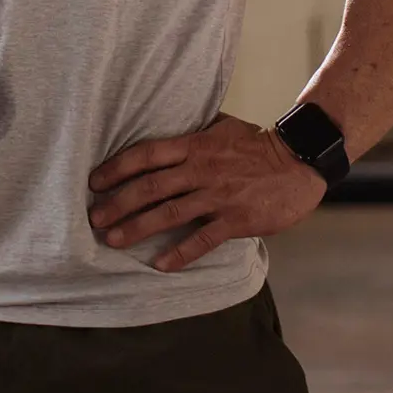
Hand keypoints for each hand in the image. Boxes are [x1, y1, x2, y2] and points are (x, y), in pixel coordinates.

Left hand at [87, 113, 326, 272]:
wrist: (299, 161)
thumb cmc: (257, 143)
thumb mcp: (221, 127)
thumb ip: (193, 133)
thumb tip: (166, 129)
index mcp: (194, 146)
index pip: (146, 155)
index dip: (117, 167)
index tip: (94, 181)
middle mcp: (200, 170)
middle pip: (150, 186)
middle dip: (118, 203)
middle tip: (93, 217)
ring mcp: (218, 196)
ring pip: (169, 213)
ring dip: (137, 227)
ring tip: (113, 239)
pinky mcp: (236, 220)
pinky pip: (203, 239)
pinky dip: (180, 253)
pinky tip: (160, 264)